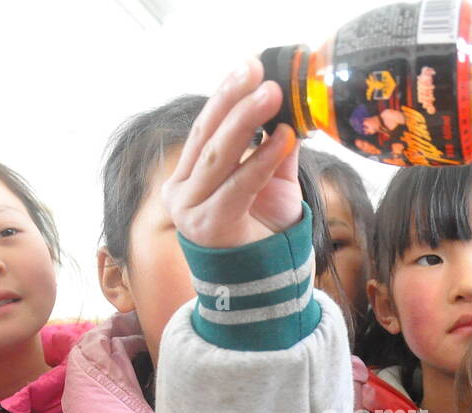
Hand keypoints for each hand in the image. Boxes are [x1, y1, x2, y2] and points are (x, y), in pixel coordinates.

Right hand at [161, 58, 302, 249]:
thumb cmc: (264, 235)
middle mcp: (180, 192)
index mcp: (188, 177)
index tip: (249, 66)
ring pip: (219, 156)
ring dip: (246, 121)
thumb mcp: (272, 184)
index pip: (206, 128)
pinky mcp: (208, 227)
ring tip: (272, 95)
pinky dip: (262, 160)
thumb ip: (275, 149)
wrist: (264, 287)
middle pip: (208, 135)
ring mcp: (189, 211)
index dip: (226, 95)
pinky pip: (238, 186)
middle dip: (234, 100)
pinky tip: (282, 139)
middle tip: (260, 74)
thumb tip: (291, 110)